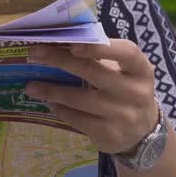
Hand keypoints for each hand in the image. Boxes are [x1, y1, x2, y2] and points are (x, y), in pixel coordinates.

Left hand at [26, 40, 158, 153]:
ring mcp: (123, 115)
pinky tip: (50, 104)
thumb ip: (103, 58)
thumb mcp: (126, 73)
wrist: (143, 132)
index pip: (125, 52)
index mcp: (141, 70)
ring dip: (52, 90)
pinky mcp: (109, 134)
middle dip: (61, 61)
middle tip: (35, 54)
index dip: (99, 47)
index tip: (73, 44)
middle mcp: (135, 92)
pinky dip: (61, 110)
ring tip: (32, 86)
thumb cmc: (127, 91)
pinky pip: (78, 120)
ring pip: (81, 99)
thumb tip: (61, 42)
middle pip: (94, 72)